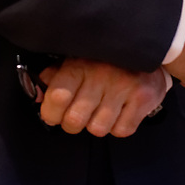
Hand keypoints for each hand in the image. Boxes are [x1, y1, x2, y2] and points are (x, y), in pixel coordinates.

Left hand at [37, 59, 168, 137]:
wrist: (147, 54)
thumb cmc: (105, 61)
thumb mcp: (76, 61)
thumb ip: (54, 77)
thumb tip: (37, 94)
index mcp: (80, 64)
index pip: (57, 97)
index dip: (51, 113)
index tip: (54, 113)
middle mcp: (101, 74)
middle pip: (75, 120)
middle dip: (73, 123)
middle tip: (80, 113)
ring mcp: (123, 86)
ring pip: (98, 129)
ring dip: (98, 124)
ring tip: (102, 109)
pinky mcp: (143, 97)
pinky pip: (122, 130)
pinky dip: (119, 126)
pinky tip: (120, 111)